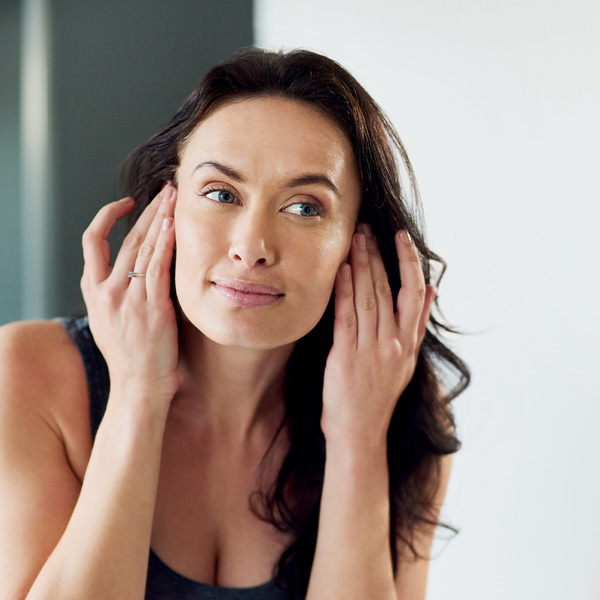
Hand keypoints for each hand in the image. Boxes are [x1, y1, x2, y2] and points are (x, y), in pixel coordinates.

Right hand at [80, 185, 178, 404]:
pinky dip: (166, 244)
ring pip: (143, 248)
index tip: (128, 203)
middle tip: (166, 190)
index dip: (108, 217)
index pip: (93, 242)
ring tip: (175, 198)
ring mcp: (128, 299)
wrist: (138, 388)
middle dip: (148, 210)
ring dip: (161, 218)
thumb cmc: (131, 357)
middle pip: (126, 238)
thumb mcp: (111, 321)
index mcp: (94, 292)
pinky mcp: (152, 309)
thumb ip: (117, 294)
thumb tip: (134, 272)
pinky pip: (158, 268)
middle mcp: (107, 291)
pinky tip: (174, 225)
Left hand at [321, 223, 435, 447]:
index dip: (409, 262)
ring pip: (368, 298)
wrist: (359, 432)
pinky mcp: (346, 357)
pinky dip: (344, 292)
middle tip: (367, 229)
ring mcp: (371, 350)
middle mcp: (393, 343)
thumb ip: (417, 324)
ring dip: (360, 266)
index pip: (415, 293)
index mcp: (408, 343)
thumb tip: (432, 290)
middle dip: (377, 256)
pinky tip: (340, 271)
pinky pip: (346, 317)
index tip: (401, 238)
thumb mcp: (406, 361)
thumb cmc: (378, 395)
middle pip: (387, 289)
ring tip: (355, 240)